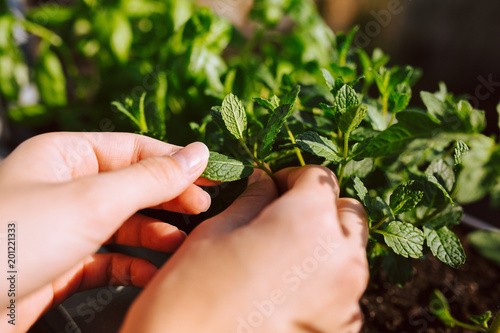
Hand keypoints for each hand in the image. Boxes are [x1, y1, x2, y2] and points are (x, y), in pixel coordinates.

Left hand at [0, 132, 210, 331]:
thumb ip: (151, 177)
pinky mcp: (63, 266)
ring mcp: (65, 229)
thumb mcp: (93, 199)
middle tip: (204, 211)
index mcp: (67, 156)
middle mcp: (66, 188)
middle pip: (133, 186)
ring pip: (125, 225)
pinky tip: (153, 272)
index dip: (176, 161)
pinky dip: (135, 265)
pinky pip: (110, 259)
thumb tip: (198, 153)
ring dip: (156, 234)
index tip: (214, 175)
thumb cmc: (14, 238)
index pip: (135, 149)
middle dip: (169, 199)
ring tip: (184, 245)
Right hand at [122, 166, 368, 332]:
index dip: (294, 176)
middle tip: (283, 217)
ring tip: (281, 257)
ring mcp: (347, 302)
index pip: (320, 178)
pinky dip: (322, 282)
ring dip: (324, 245)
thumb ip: (252, 200)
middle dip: (320, 208)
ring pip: (349, 254)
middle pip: (347, 214)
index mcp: (309, 223)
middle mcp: (341, 261)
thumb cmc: (190, 297)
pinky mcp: (342, 331)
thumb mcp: (215, 232)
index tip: (274, 186)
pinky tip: (284, 291)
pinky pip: (343, 293)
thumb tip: (265, 183)